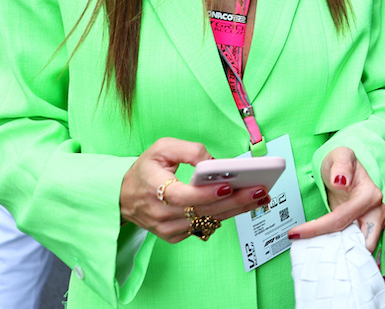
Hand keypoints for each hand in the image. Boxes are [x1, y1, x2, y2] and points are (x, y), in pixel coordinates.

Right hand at [120, 138, 270, 243]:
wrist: (124, 197)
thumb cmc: (146, 169)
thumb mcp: (162, 148)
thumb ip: (189, 150)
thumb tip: (214, 161)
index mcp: (154, 189)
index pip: (184, 197)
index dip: (207, 194)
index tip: (229, 187)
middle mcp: (161, 213)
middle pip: (202, 211)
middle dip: (235, 201)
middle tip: (260, 190)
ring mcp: (168, 228)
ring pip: (207, 221)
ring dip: (236, 210)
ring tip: (260, 197)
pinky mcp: (174, 235)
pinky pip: (203, 227)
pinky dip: (223, 215)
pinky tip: (242, 205)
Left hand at [286, 146, 384, 251]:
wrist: (345, 168)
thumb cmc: (342, 161)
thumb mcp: (340, 155)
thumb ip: (341, 166)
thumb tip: (340, 181)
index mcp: (370, 196)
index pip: (341, 219)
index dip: (317, 229)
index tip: (295, 234)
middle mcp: (377, 213)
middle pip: (359, 243)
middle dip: (339, 253)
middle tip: (312, 255)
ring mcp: (374, 224)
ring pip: (360, 249)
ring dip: (341, 255)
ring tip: (316, 256)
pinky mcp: (366, 231)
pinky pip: (356, 247)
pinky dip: (342, 252)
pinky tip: (326, 253)